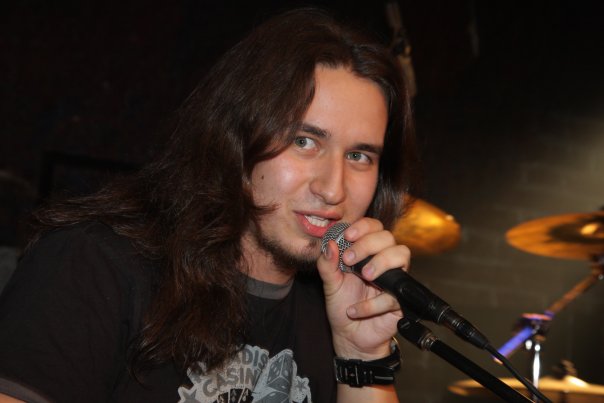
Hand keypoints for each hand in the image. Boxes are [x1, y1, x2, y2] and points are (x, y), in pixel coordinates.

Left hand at [316, 217, 410, 359]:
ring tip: (364, 276)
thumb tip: (329, 244)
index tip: (347, 236)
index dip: (363, 227)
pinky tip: (354, 310)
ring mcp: (394, 279)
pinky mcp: (400, 301)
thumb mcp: (329, 284)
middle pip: (388, 237)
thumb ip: (327, 264)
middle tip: (350, 261)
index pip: (373, 227)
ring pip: (402, 255)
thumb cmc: (342, 305)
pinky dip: (371, 304)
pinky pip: (394, 295)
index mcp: (366, 253)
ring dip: (381, 263)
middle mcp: (383, 261)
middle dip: (368, 245)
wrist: (350, 336)